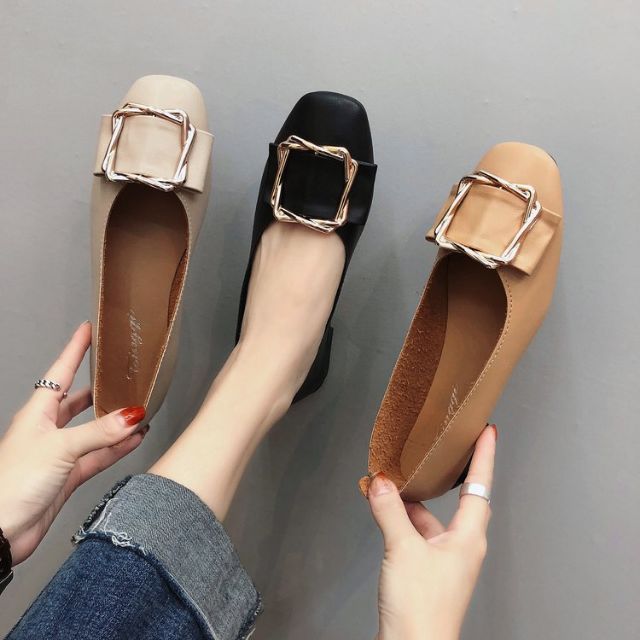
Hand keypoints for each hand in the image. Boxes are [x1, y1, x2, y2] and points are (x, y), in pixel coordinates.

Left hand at [0, 322, 147, 564]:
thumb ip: (99, 432)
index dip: (75, 350)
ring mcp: (58, 454)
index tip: (87, 331)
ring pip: (93, 431)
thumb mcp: (60, 448)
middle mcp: (47, 430)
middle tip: (122, 376)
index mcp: (37, 413)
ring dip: (116, 424)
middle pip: (78, 402)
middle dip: (101, 390)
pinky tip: (134, 440)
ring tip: (139, 412)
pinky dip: (117, 448)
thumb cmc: (12, 484)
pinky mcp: (67, 477)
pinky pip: (98, 456)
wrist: (1, 531)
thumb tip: (131, 416)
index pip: (60, 372)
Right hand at [368, 425, 496, 639]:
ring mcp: (444, 561)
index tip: (488, 431)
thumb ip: (390, 511)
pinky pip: (417, 535)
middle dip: (448, 474)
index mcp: (468, 539)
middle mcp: (461, 547)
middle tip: (442, 447)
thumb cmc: (421, 609)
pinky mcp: (427, 572)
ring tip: (394, 479)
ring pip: (432, 518)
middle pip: (458, 499)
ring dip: (414, 500)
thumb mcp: (402, 549)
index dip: (484, 456)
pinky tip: (385, 511)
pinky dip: (402, 520)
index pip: (480, 486)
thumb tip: (381, 483)